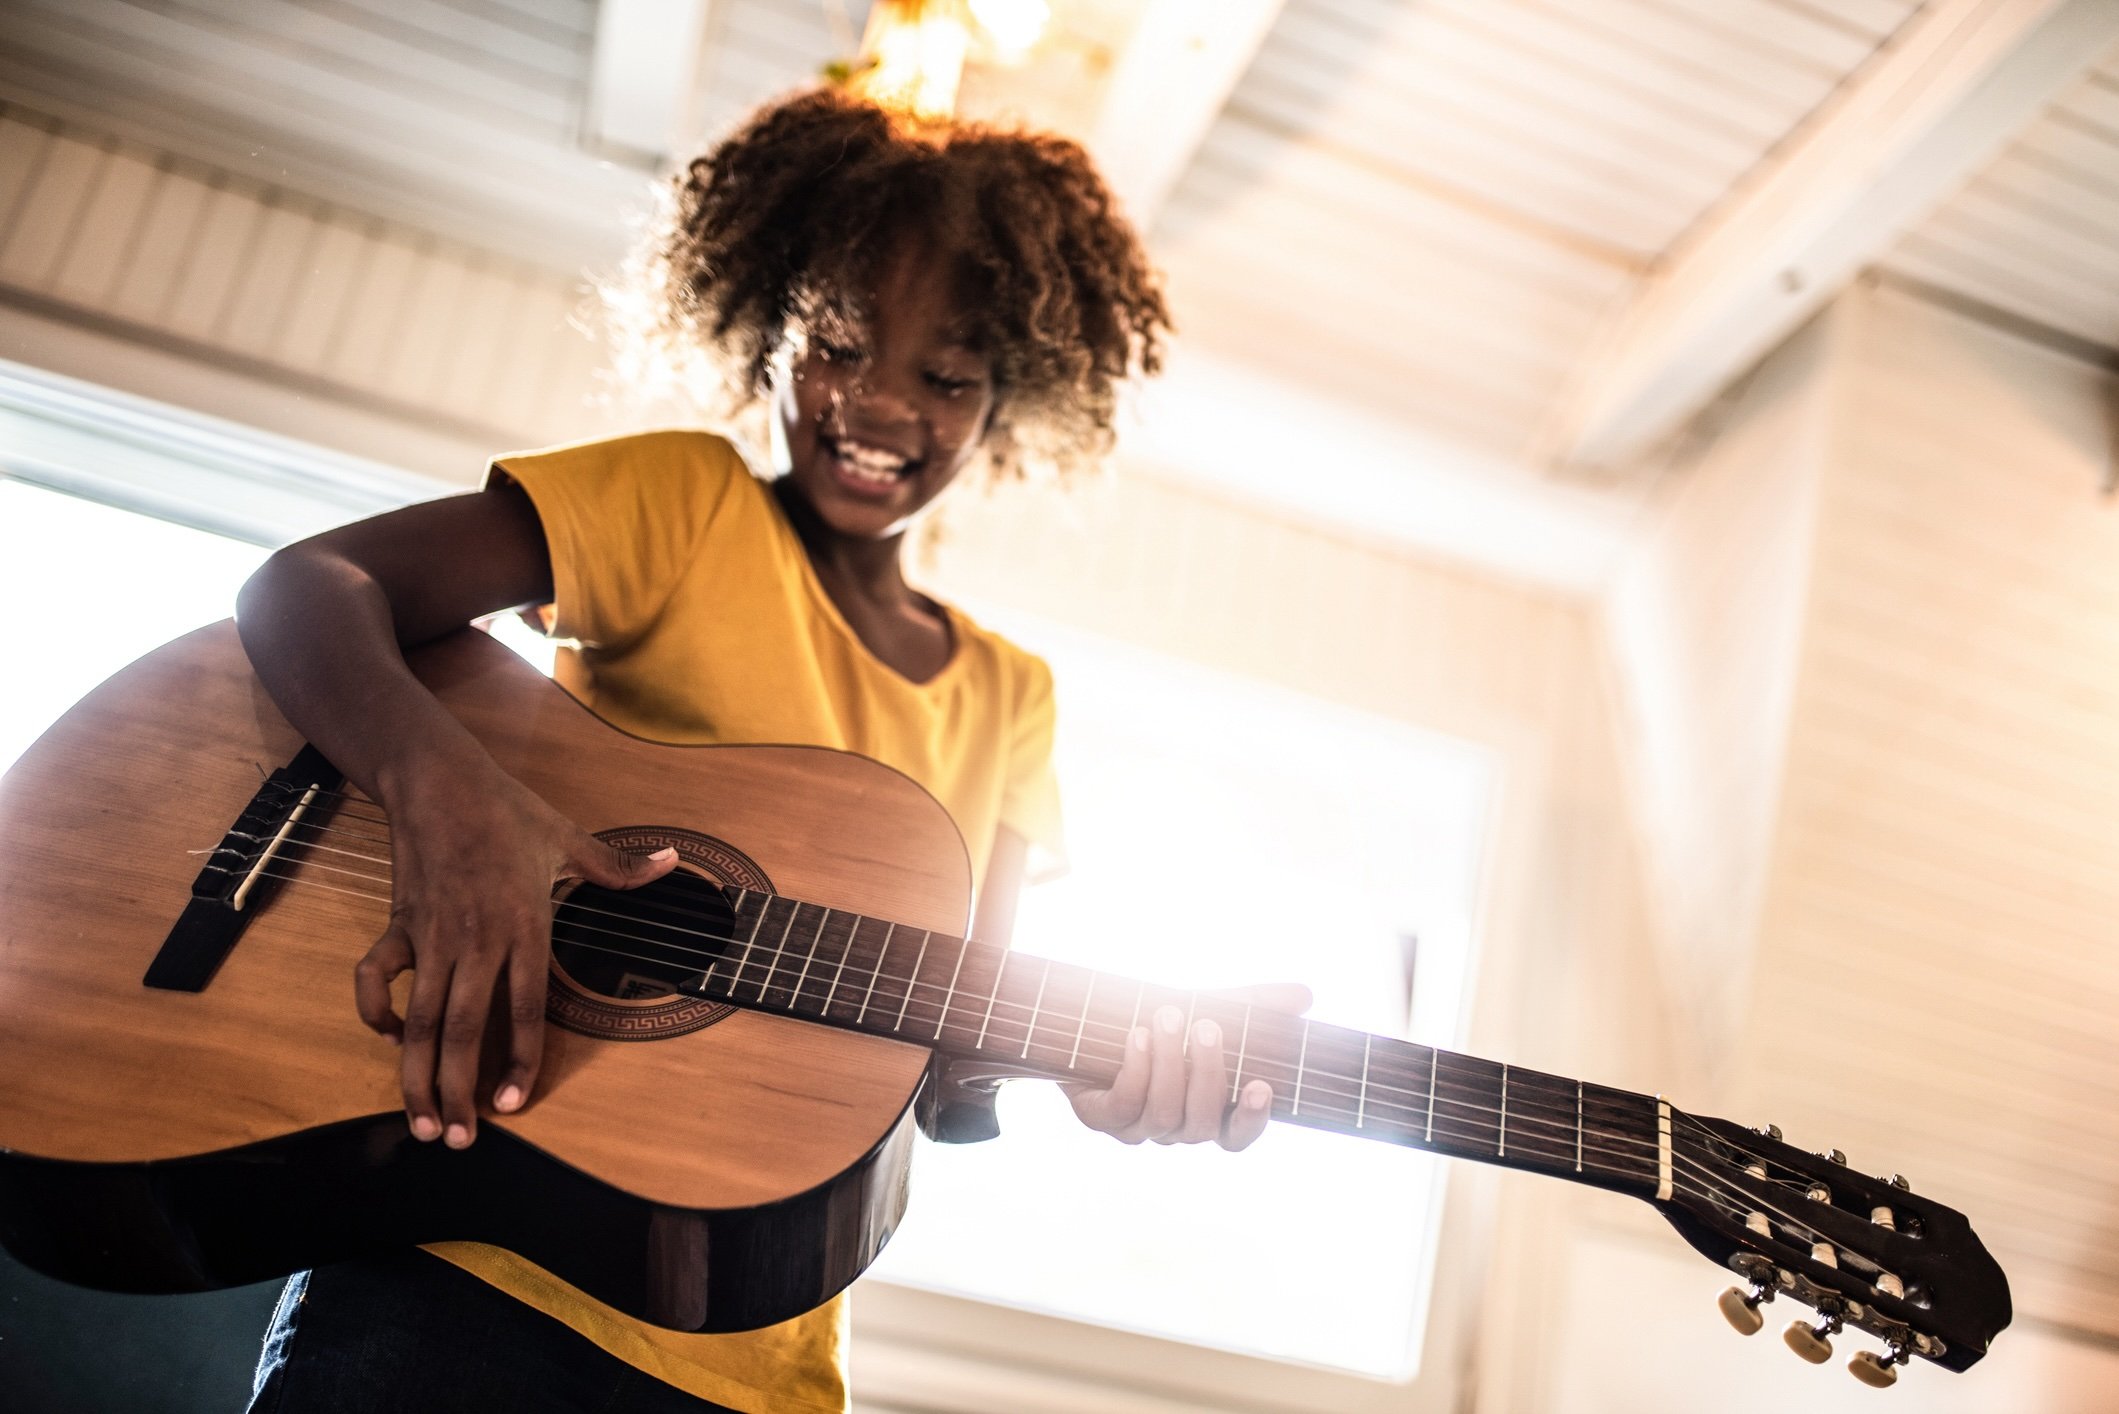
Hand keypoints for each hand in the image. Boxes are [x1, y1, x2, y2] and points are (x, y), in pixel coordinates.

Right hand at [351, 758, 677, 1148]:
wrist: (440, 781)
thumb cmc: (508, 811)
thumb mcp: (570, 838)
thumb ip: (620, 868)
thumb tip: (675, 862)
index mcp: (523, 927)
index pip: (523, 1008)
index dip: (518, 1059)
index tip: (512, 1104)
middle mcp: (476, 941)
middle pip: (465, 1029)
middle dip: (460, 1089)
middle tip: (462, 1141)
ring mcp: (432, 937)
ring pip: (421, 1019)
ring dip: (418, 1074)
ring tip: (424, 1123)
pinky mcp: (399, 925)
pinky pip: (377, 978)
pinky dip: (376, 1011)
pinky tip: (390, 1039)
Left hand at [1066, 983, 1311, 1151]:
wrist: (1092, 1020)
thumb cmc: (1162, 1019)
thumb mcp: (1212, 1007)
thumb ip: (1256, 1006)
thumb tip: (1304, 995)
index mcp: (1208, 1112)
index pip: (1237, 1137)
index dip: (1252, 1120)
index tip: (1261, 1085)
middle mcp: (1177, 1128)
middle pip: (1202, 1122)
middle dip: (1206, 1072)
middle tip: (1206, 1025)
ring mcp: (1139, 1128)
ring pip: (1164, 1113)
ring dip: (1168, 1062)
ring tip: (1167, 1016)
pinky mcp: (1102, 1117)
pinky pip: (1125, 1106)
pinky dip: (1135, 1070)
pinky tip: (1138, 1036)